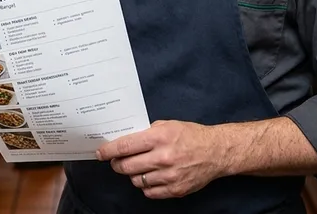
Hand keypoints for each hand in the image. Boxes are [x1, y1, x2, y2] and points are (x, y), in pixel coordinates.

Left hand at [96, 121, 226, 199]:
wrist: (216, 152)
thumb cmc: (191, 135)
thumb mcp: (168, 125)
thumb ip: (146, 132)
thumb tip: (125, 141)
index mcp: (159, 137)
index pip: (125, 146)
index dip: (109, 151)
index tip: (100, 153)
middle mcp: (163, 157)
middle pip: (126, 167)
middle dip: (117, 164)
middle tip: (117, 161)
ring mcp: (169, 176)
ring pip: (136, 181)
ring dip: (133, 175)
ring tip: (138, 168)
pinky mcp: (175, 190)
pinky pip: (149, 192)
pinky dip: (146, 186)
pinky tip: (150, 177)